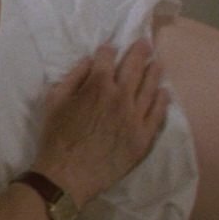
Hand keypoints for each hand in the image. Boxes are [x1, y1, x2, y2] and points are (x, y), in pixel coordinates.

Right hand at [29, 40, 167, 207]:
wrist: (67, 175)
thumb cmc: (56, 137)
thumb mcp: (54, 101)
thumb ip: (73, 77)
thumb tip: (89, 61)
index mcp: (97, 85)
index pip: (107, 58)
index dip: (108, 50)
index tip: (111, 48)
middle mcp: (121, 96)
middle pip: (134, 67)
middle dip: (140, 52)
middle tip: (146, 43)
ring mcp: (135, 117)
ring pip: (150, 88)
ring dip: (154, 72)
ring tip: (158, 63)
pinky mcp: (143, 136)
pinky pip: (157, 114)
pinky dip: (162, 100)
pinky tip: (164, 92)